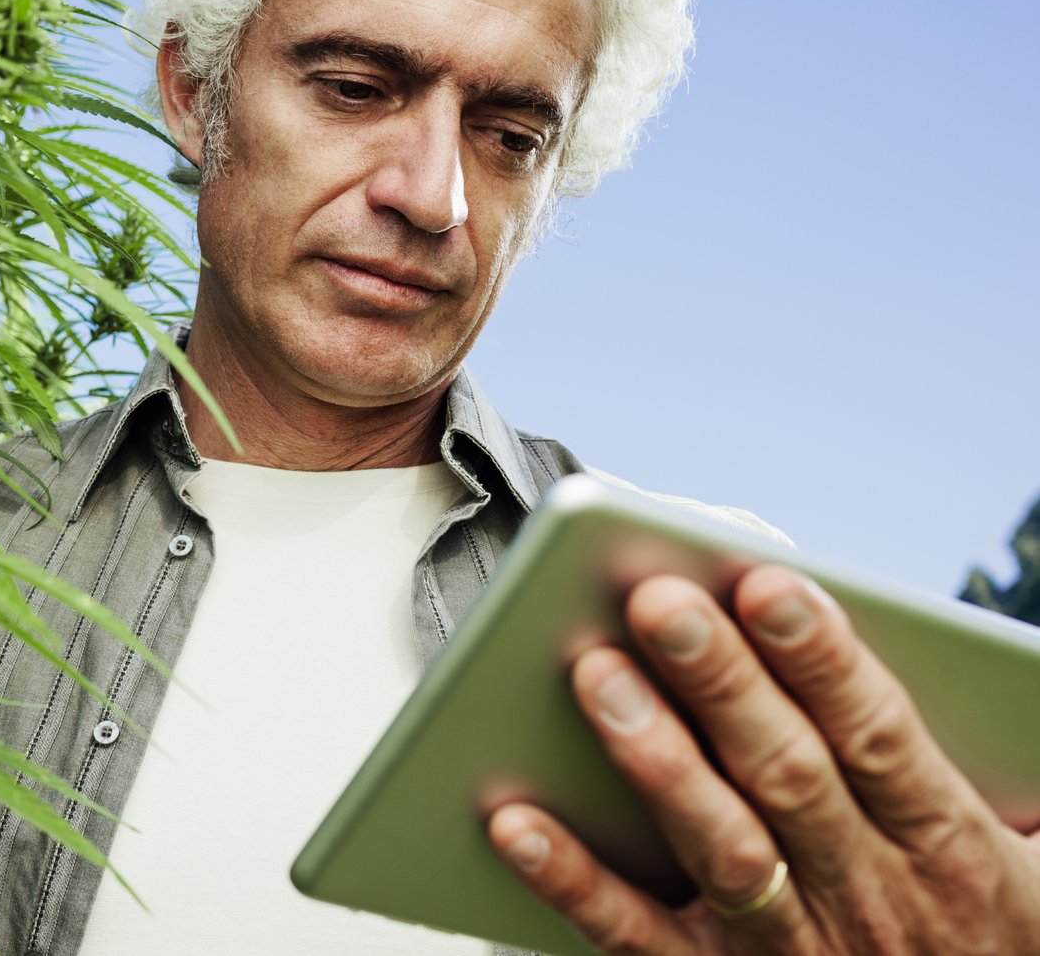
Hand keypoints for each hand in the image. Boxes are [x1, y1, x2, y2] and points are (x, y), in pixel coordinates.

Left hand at [485, 565, 1039, 953]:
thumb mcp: (1008, 829)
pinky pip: (636, 938)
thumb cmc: (971, 910)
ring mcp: (790, 946)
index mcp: (941, 839)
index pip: (880, 736)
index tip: (766, 584)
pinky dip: (573, 881)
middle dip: (720, 682)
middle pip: (787, 775)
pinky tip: (514, 819)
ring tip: (593, 675)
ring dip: (654, 759)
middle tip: (655, 600)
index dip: (823, 660)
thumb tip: (829, 617)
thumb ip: (923, 735)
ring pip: (719, 847)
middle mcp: (867, 893)